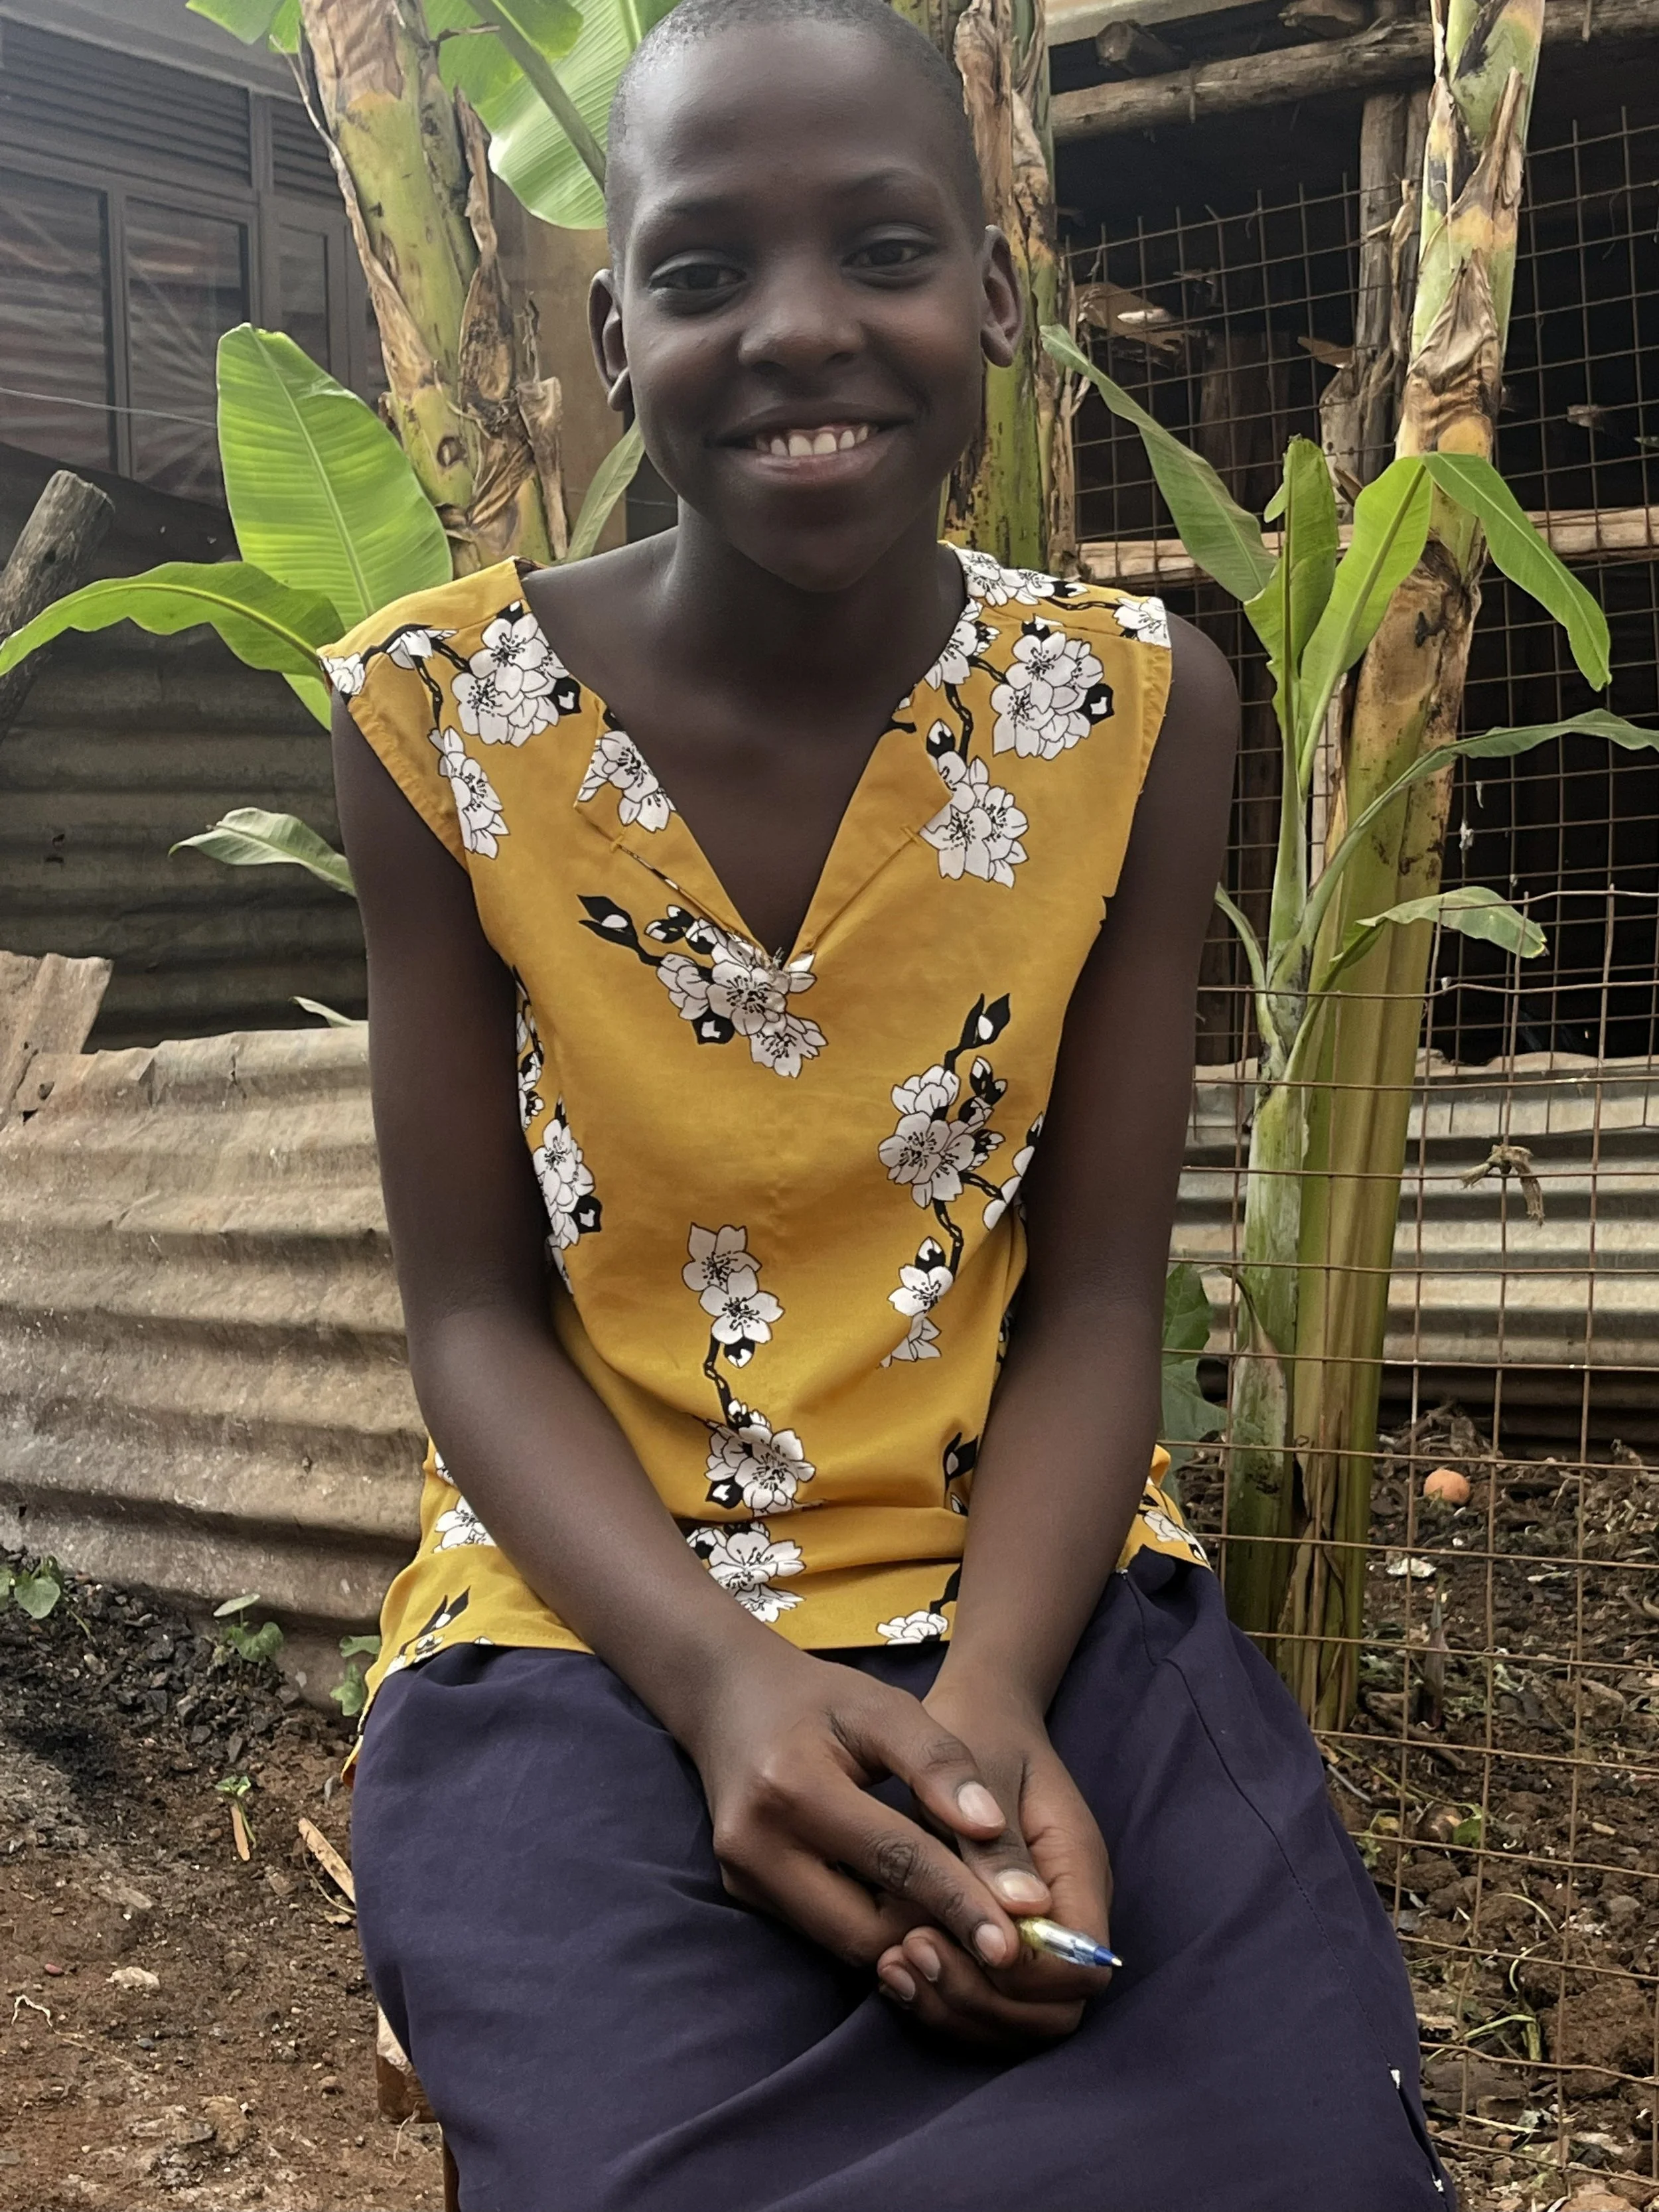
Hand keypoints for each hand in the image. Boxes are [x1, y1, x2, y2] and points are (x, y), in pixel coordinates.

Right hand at [684, 1644, 1028, 1973]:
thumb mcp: (884, 1707)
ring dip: (905, 1937)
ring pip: (843, 1942)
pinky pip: (822, 1930)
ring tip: (963, 1923)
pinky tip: (912, 1908)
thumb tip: (993, 1827)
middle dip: (935, 1934)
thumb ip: (939, 1762)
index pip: (895, 1863)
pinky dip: (872, 1925)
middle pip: (864, 1927)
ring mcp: (742, 1875)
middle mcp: (755, 1844)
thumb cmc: (818, 1697)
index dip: (960, 1903)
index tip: (1015, 1940)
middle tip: (998, 1937)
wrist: (729, 1695)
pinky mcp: (742, 1892)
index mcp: (792, 1788)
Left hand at [874, 1673, 1114, 2050]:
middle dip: (982, 2002)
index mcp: (1077, 1869)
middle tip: (911, 1954)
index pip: (1079, 1968)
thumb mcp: (982, 1769)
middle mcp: (1067, 1912)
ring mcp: (1035, 1930)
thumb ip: (997, 1843)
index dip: (1019, 1976)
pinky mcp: (999, 1936)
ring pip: (1017, 2020)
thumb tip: (1022, 1910)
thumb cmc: (979, 1731)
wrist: (977, 1712)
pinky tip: (890, 1968)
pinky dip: (942, 1999)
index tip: (947, 1936)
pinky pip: (985, 1999)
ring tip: (892, 1963)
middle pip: (1052, 2012)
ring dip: (956, 2007)